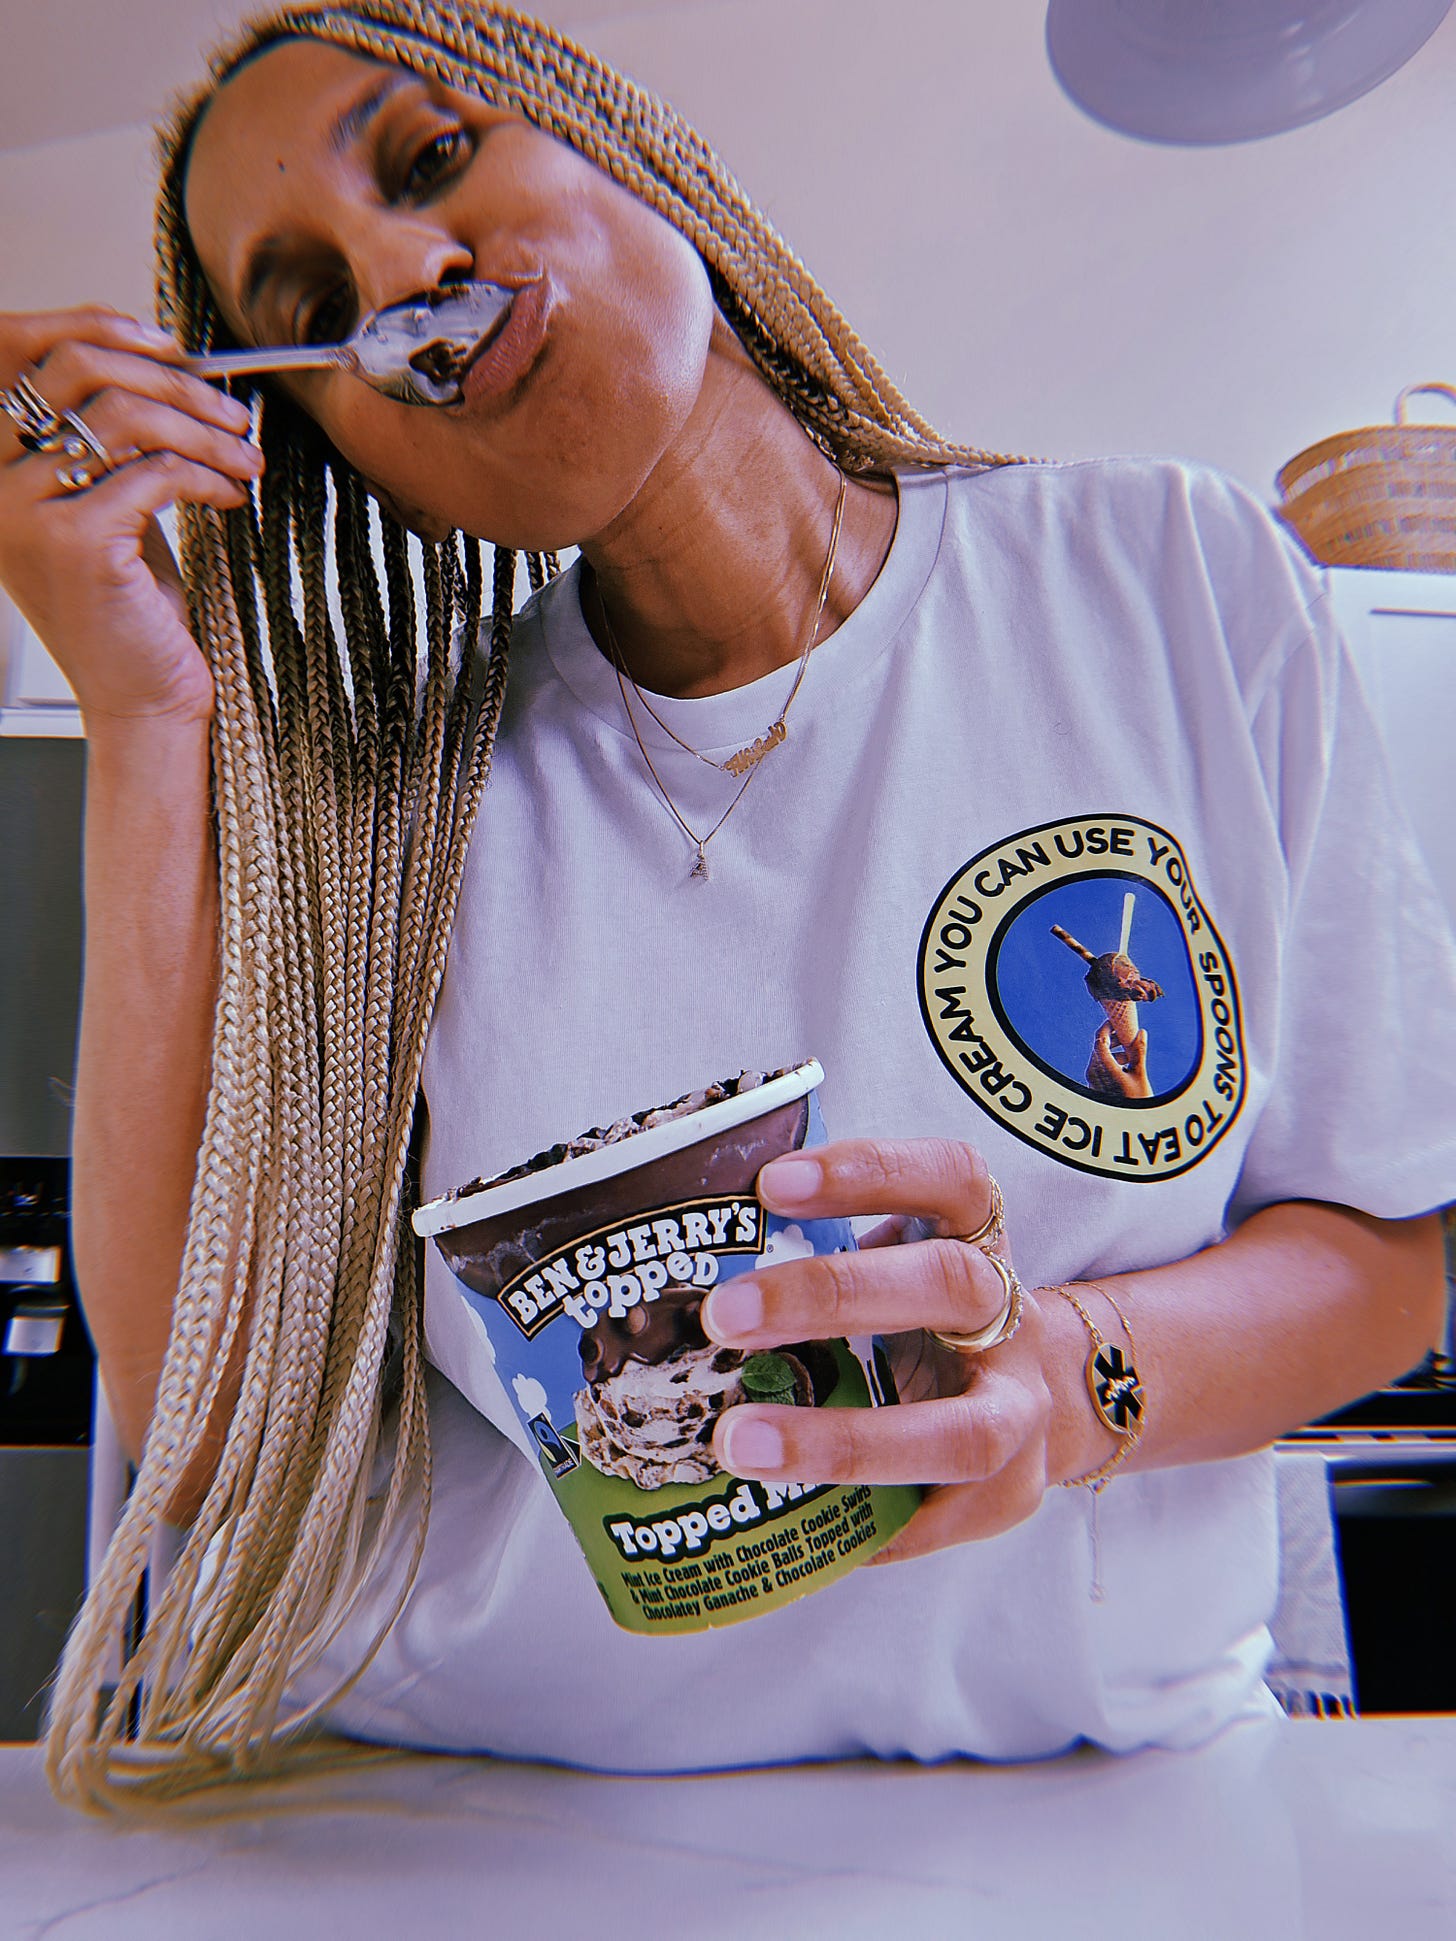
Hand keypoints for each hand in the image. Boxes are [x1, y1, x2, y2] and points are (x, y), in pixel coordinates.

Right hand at [0, 306, 264, 724]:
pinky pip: (155, 472)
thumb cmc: (131, 614)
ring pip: (124, 416)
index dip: (106, 333)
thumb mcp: (114, 512)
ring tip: (247, 455)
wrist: (140, 701)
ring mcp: (28, 512)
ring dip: (203, 429)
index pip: (35, 357)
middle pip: (78, 371)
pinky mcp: (76, 541)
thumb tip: (163, 369)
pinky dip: (207, 476)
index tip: (176, 348)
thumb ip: (113, 446)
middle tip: (232, 410)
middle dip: (172, 380)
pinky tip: (233, 495)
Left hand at [702, 1138, 1095, 1563]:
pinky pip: (928, 1522)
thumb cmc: (928, 1321)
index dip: (868, 1174)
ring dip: (841, 1441)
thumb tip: (677, 1254)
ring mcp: (1021, 1417)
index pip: (950, 1180)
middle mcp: (1011, 1321)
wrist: (1044, 1400)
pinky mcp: (1006, 1500)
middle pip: (949, 1286)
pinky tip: (779, 1515)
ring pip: (960, 1434)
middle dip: (833, 1296)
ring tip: (736, 1442)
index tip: (771, 1184)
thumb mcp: (896, 1267)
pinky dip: (852, 1522)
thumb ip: (818, 1256)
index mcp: (980, 1241)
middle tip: (722, 1314)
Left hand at [1088, 1020, 1150, 1098]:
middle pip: (1098, 1046)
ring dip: (1112, 1050)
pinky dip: (1109, 1060)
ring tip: (1129, 1056)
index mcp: (1104, 1068)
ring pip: (1098, 1055)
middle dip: (1112, 1038)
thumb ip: (1139, 1051)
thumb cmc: (1136, 1100)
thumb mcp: (1140, 1074)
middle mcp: (1093, 1072)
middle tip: (1127, 1037)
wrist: (1127, 1123)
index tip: (1118, 1021)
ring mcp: (1091, 1079)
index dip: (1107, 1027)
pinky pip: (1098, 1065)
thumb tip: (1141, 1032)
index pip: (1099, 1039)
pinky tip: (1123, 1066)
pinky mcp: (1093, 1084)